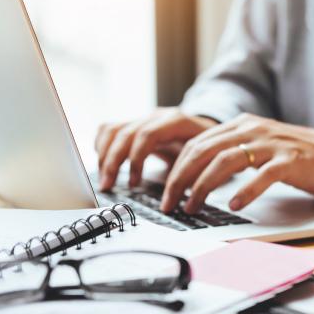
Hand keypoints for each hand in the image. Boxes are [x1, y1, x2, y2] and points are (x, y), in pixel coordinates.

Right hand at [95, 108, 217, 189]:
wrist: (211, 131)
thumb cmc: (210, 148)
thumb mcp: (208, 159)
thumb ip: (193, 173)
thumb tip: (178, 196)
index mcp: (177, 121)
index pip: (147, 134)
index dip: (136, 159)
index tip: (133, 184)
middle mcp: (157, 116)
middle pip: (125, 132)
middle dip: (112, 161)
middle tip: (108, 186)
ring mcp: (145, 119)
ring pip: (113, 129)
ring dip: (104, 155)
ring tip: (105, 180)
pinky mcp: (136, 124)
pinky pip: (110, 129)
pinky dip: (102, 145)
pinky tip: (102, 163)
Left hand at [159, 113, 313, 213]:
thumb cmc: (294, 157)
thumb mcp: (257, 148)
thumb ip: (230, 153)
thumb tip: (195, 176)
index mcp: (241, 125)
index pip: (197, 143)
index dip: (177, 169)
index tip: (166, 194)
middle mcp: (252, 129)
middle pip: (204, 151)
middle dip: (182, 180)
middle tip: (170, 204)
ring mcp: (272, 144)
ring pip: (226, 161)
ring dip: (203, 187)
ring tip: (193, 207)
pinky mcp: (291, 161)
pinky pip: (262, 175)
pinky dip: (245, 191)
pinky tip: (234, 205)